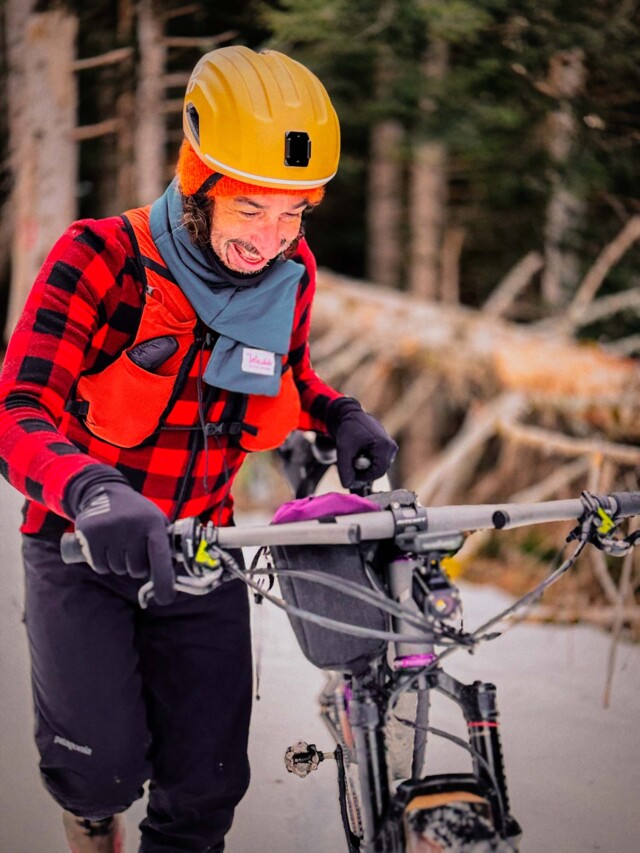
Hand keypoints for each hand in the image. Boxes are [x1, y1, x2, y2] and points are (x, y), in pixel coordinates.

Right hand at [66, 474, 175, 604]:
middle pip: (137, 570)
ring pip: (118, 570)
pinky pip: (100, 567)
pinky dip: (103, 563)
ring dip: (119, 564)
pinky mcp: (91, 534)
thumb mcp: (156, 521)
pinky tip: (105, 546)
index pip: (160, 557)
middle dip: (136, 566)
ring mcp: (110, 530)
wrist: (105, 491)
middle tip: (132, 548)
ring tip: (118, 543)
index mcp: (153, 523)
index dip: (164, 581)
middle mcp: (132, 526)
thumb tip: (171, 580)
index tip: (165, 599)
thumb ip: (165, 546)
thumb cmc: (137, 513)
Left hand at [327, 397, 397, 488]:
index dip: (363, 477)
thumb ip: (345, 468)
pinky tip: (361, 453)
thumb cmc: (348, 430)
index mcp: (384, 446)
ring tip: (355, 456)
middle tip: (350, 467)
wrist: (351, 416)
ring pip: (380, 467)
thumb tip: (347, 485)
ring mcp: (391, 447)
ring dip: (366, 467)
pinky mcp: (388, 448)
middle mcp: (391, 447)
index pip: (377, 472)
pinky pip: (380, 462)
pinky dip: (370, 462)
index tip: (350, 475)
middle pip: (379, 471)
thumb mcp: (344, 449)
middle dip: (364, 472)